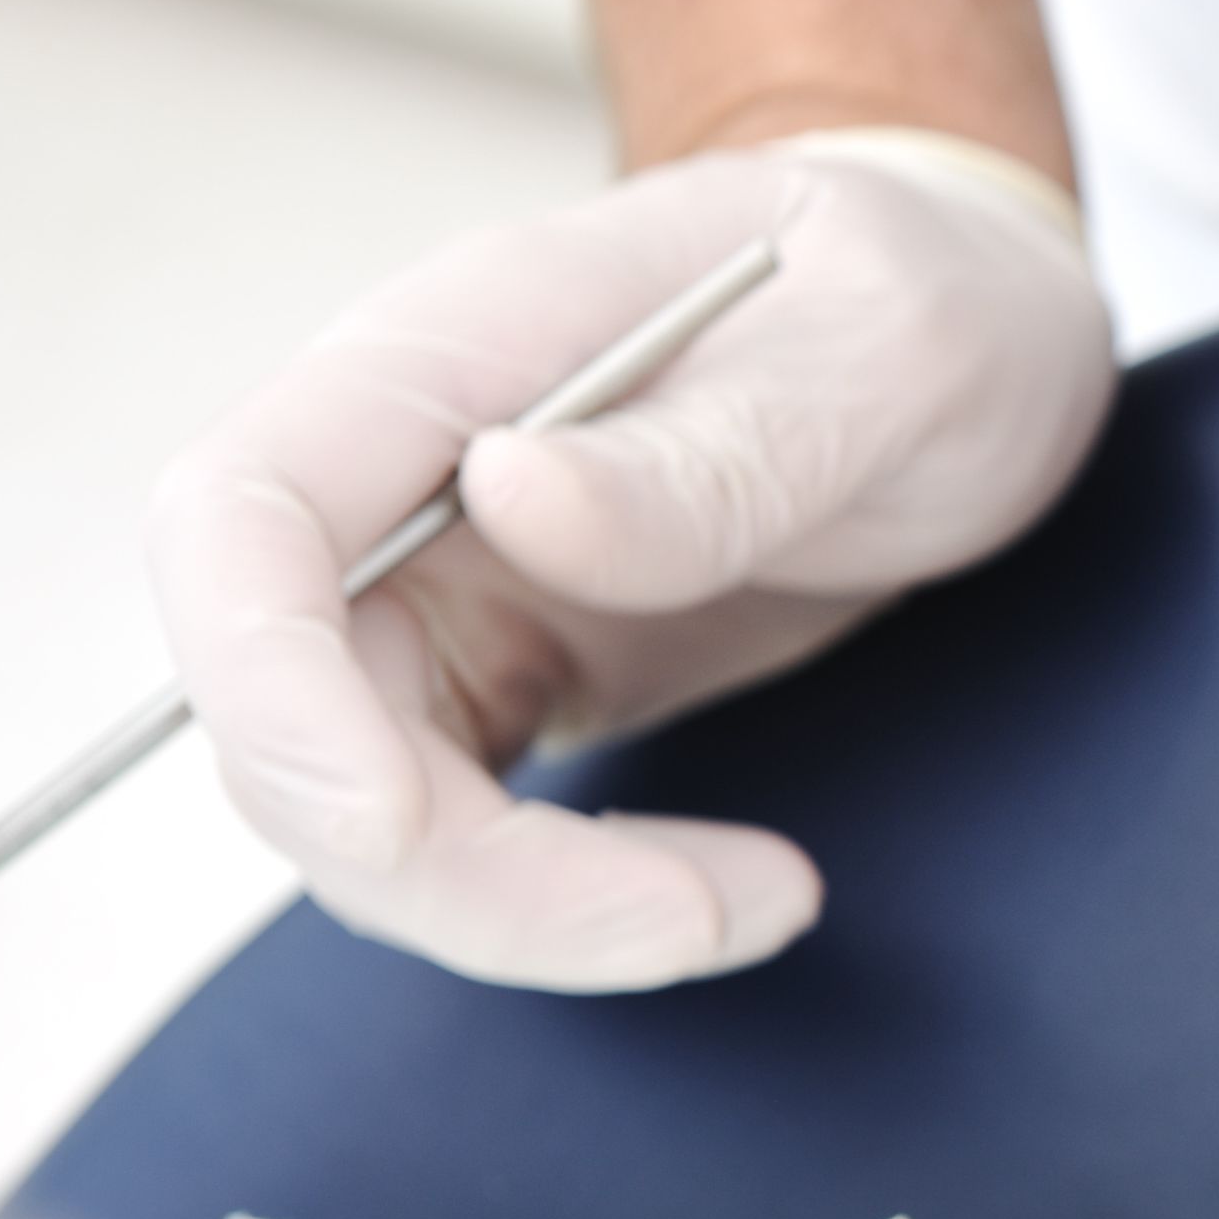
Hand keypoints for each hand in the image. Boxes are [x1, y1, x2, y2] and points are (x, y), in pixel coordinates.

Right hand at [149, 136, 1115, 987]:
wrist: (977, 328)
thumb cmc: (921, 300)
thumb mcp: (877, 356)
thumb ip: (703, 447)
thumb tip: (508, 492)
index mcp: (456, 349)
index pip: (241, 520)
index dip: (267, 688)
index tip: (397, 822)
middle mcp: (412, 479)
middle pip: (288, 716)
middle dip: (450, 865)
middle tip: (692, 918)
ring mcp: (453, 585)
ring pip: (371, 806)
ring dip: (531, 908)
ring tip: (765, 903)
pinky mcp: (518, 675)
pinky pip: (470, 827)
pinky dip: (577, 899)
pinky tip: (744, 890)